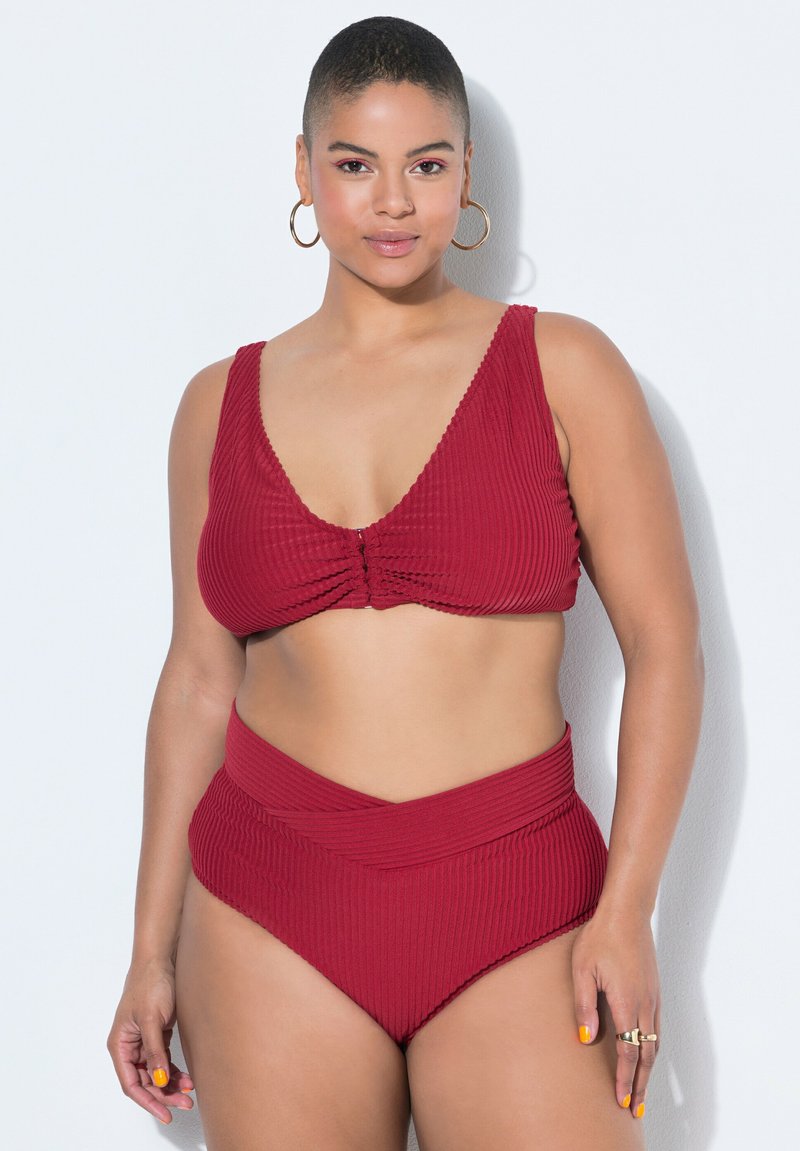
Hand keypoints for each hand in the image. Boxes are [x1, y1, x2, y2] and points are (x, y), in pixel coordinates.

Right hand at [107, 957, 194, 1124]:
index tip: (165, 1113)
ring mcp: (144, 1041)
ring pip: (156, 1072)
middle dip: (164, 1094)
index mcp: (120, 1045)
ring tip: (190, 1092)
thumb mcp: (152, 1019)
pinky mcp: (157, 1034)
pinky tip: (188, 1077)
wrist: (161, 959)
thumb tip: (160, 1080)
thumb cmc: (150, 984)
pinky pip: (164, 1060)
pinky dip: (174, 1070)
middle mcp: (129, 1046)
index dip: (148, 1101)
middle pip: (145, 1081)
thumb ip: (155, 1051)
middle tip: (185, 1104)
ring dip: (171, 1084)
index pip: (131, 1083)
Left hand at [571, 906, 660, 1118]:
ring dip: (649, 1069)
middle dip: (641, 1084)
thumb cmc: (601, 937)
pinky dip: (653, 1049)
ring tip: (642, 1090)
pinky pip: (656, 1028)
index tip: (622, 1100)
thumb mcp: (582, 970)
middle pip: (646, 1055)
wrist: (627, 912)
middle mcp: (645, 1004)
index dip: (626, 1079)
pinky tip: (646, 1054)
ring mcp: (653, 997)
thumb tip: (585, 1039)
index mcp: (627, 1002)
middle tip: (636, 1109)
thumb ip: (584, 1006)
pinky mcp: (654, 990)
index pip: (629, 1051)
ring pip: (654, 1043)